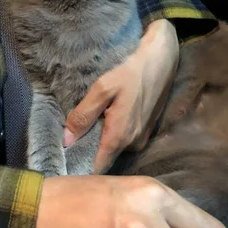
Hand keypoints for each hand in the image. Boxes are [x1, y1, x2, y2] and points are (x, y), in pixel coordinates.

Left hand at [64, 19, 178, 172]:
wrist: (160, 60)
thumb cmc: (129, 72)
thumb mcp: (101, 90)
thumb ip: (83, 116)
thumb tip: (66, 141)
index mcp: (120, 137)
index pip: (98, 167)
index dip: (83, 167)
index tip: (68, 163)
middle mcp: (133, 144)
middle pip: (107, 158)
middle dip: (91, 152)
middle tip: (73, 141)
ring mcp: (142, 139)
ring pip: (116, 149)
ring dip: (103, 141)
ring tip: (89, 128)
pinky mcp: (147, 131)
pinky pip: (126, 141)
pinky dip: (115, 135)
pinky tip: (107, 120)